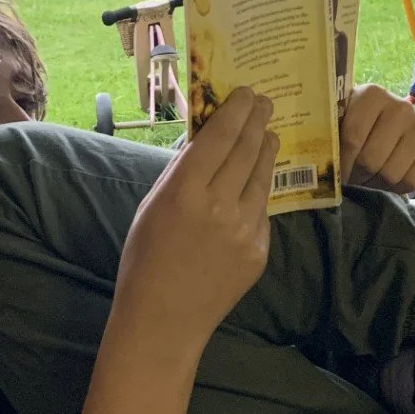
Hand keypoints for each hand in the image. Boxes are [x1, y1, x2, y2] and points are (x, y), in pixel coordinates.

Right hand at [111, 87, 279, 357]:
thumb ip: (179, 173)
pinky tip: (255, 183)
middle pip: (248, 150)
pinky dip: (258, 193)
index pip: (220, 137)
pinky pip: (261, 211)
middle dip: (258, 122)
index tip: (245, 93)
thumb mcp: (151, 207)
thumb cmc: (145, 260)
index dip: (236, 111)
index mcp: (185, 191)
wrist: (164, 320)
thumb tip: (204, 140)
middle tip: (264, 103)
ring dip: (266, 150)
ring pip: (262, 177)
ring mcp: (244, 230)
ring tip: (269, 134)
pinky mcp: (259, 251)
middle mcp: (219, 206)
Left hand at [340, 83, 414, 195]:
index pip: (352, 138)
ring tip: (367, 182)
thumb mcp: (339, 123)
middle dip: (358, 177)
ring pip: (391, 174)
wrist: (386, 126)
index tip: (335, 175)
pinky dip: (397, 191)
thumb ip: (329, 137)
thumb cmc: (355, 125)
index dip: (341, 164)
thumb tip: (318, 168)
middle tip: (352, 181)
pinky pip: (413, 181)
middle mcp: (401, 107)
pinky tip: (388, 185)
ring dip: (375, 186)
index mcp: (372, 95)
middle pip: (372, 160)